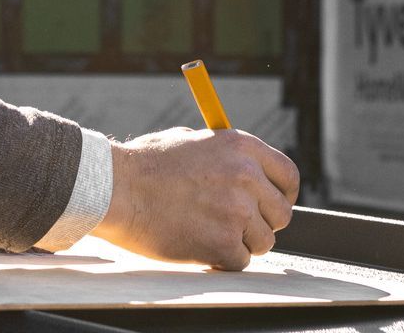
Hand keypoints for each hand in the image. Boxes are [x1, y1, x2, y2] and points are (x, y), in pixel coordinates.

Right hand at [91, 127, 298, 269]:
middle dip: (261, 223)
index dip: (282, 194)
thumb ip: (225, 157)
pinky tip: (197, 243)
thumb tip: (248, 173)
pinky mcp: (223, 243)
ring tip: (207, 232)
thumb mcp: (191, 141)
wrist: (116, 188)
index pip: (288, 176)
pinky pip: (240, 261)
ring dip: (240, 242)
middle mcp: (246, 176)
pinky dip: (221, 259)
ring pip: (262, 241)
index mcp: (241, 146)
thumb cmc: (144, 165)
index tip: (271, 205)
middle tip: (236, 225)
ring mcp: (237, 211)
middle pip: (281, 213)